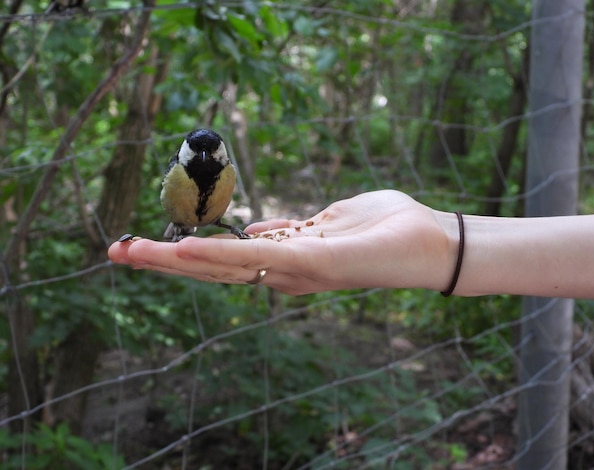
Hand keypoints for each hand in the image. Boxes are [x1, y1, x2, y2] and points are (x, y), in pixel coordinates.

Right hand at [107, 190, 455, 294]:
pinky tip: (185, 251)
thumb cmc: (384, 228)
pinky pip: (259, 260)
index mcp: (286, 260)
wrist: (429, 242)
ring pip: (227, 268)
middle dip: (167, 261)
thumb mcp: (328, 221)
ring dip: (178, 260)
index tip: (147, 246)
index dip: (186, 255)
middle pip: (216, 269)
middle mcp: (285, 273)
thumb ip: (291, 228)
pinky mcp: (314, 266)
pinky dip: (220, 256)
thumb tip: (255, 230)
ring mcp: (297, 272)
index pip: (227, 260)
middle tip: (119, 252)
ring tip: (134, 252)